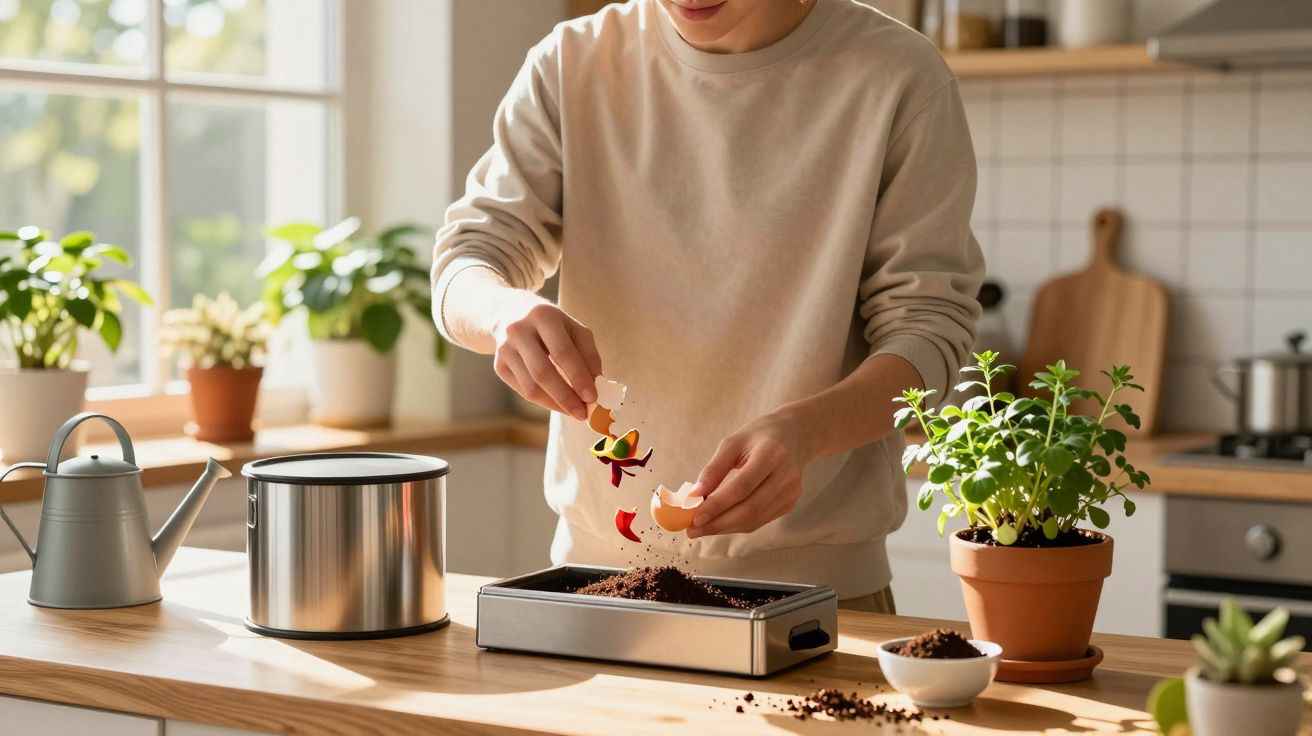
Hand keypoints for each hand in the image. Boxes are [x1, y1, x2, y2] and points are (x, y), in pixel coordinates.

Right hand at [491, 300, 601, 419]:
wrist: (511, 315)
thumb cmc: (552, 326)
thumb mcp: (574, 330)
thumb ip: (588, 355)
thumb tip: (597, 385)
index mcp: (542, 316)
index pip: (562, 352)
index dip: (578, 377)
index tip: (592, 397)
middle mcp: (519, 331)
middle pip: (542, 372)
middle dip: (565, 397)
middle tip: (583, 413)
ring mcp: (504, 349)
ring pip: (531, 387)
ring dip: (555, 404)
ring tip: (574, 411)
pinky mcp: (498, 366)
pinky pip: (524, 391)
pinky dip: (544, 401)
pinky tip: (558, 403)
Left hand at [686, 413, 810, 538]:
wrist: (794, 436)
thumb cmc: (759, 437)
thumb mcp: (733, 443)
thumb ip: (714, 468)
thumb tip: (695, 496)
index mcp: (772, 454)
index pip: (742, 487)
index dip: (717, 505)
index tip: (694, 517)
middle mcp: (786, 476)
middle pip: (750, 509)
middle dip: (718, 523)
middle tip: (692, 530)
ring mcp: (791, 493)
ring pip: (754, 520)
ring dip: (725, 528)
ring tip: (701, 529)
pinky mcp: (790, 503)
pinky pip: (759, 520)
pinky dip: (736, 525)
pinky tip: (720, 523)